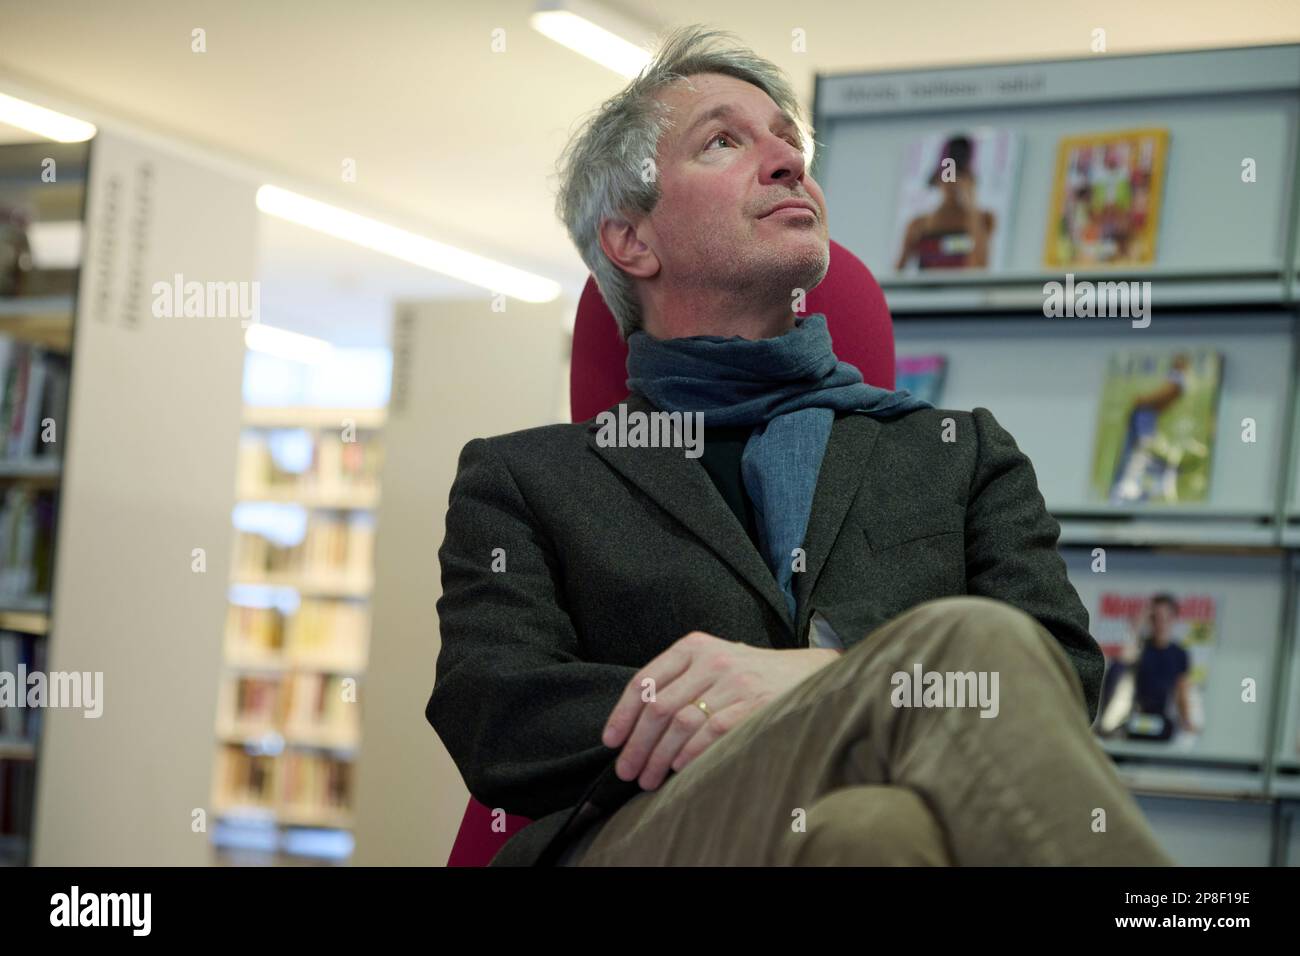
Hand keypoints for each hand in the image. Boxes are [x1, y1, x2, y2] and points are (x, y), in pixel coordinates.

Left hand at [601, 631, 838, 791]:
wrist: (809, 674)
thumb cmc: (752, 674)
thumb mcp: (714, 662)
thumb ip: (680, 681)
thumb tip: (635, 726)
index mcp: (694, 647)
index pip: (645, 681)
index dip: (623, 714)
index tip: (611, 741)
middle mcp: (711, 660)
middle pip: (659, 707)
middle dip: (637, 745)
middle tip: (627, 771)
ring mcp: (734, 681)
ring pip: (680, 722)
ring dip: (659, 756)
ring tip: (649, 779)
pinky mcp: (754, 703)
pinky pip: (711, 731)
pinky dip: (690, 753)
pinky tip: (679, 769)